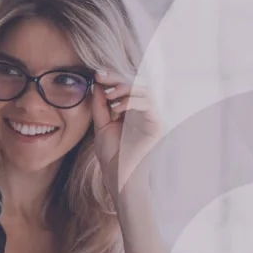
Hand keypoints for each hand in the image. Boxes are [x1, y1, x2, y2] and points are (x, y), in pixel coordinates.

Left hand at [91, 70, 162, 199]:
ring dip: (126, 88)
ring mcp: (151, 117)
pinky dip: (133, 101)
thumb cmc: (112, 156)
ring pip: (145, 91)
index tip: (96, 75)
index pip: (124, 88)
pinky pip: (149, 105)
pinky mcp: (156, 124)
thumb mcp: (101, 126)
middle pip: (136, 85)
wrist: (120, 177)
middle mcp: (143, 112)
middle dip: (117, 78)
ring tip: (110, 94)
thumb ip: (100, 106)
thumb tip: (97, 85)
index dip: (112, 78)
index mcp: (130, 111)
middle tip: (101, 76)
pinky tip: (117, 107)